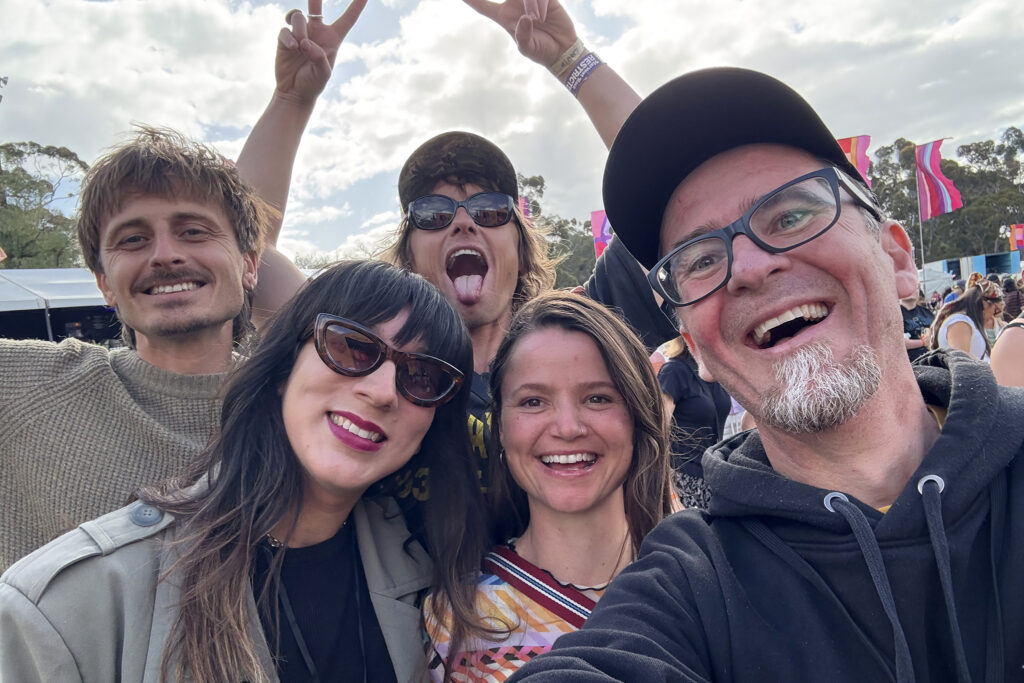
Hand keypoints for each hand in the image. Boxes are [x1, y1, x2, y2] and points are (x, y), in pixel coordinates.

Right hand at [275, 0, 366, 104]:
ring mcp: (300, 33)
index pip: (347, 19)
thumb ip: (318, 56)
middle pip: (316, 6)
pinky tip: (292, 48)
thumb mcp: (323, 74)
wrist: (294, 93)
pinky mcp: (285, 38)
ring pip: (298, 16)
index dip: (356, 6)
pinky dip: (288, 37)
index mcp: (333, 39)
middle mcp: (316, 32)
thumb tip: (305, 42)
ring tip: (299, 47)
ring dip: (299, 30)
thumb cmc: (313, 84)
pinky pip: (285, 29)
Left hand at [462, 0, 577, 66]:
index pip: (483, 5)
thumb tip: (526, 18)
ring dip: (528, 1)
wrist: (562, 49)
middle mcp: (514, 5)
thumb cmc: (541, 51)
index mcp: (504, 17)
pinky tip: (542, 15)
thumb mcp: (528, 48)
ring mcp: (528, 0)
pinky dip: (539, 2)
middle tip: (518, 8)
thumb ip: (523, 36)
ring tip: (537, 19)